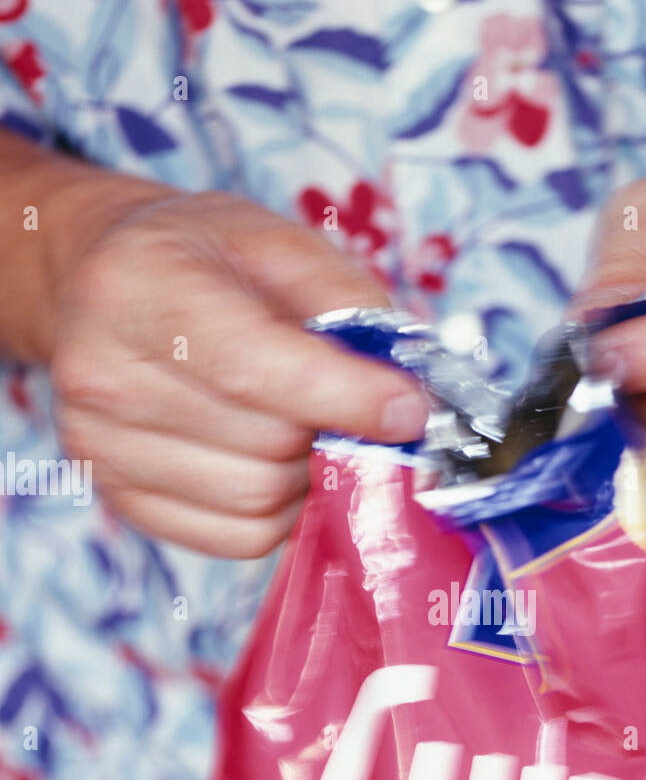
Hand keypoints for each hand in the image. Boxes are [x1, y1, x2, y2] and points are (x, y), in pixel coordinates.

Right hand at [51, 190, 428, 555]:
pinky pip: (237, 538)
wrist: (102, 288)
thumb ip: (346, 302)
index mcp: (133, 290)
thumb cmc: (198, 259)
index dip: (346, 399)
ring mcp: (102, 448)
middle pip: (265, 445)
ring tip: (302, 427)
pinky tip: (273, 463)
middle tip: (346, 404)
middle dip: (330, 431)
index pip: (252, 370)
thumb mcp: (275, 242)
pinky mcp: (123, 500)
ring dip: (307, 475)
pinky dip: (278, 511)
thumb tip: (407, 392)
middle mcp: (102, 376)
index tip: (408, 409)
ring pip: (258, 501)